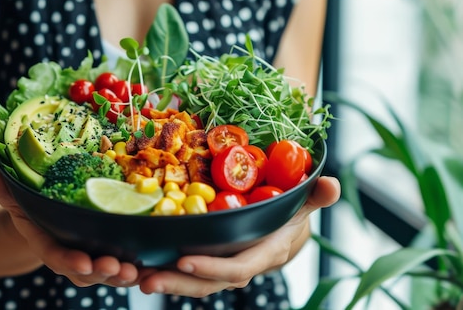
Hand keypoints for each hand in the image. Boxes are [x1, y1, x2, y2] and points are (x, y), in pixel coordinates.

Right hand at [0, 171, 140, 286]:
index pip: (55, 256)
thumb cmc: (31, 205)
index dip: (69, 262)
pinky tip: (152, 269)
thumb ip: (8, 192)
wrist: (43, 218)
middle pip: (85, 272)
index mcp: (45, 243)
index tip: (84, 263)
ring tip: (135, 272)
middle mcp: (68, 256)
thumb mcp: (18, 197)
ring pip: (106, 274)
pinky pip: (122, 267)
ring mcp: (89, 258)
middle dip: (102, 272)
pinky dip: (138, 271)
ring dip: (121, 276)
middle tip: (117, 268)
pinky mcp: (108, 254)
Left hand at [137, 176, 340, 297]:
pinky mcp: (209, 260)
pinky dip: (165, 270)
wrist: (286, 230)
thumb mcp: (304, 202)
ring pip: (193, 281)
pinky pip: (187, 271)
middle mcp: (241, 265)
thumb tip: (331, 184)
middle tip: (146, 279)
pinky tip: (140, 266)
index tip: (184, 261)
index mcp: (263, 253)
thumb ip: (315, 196)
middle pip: (208, 282)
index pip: (237, 267)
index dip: (212, 268)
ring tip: (136, 278)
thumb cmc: (292, 213)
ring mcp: (223, 265)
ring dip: (165, 281)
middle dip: (178, 283)